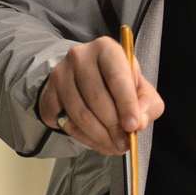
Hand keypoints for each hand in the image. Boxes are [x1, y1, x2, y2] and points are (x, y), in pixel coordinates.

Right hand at [38, 36, 164, 155]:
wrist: (88, 78)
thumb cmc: (120, 83)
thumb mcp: (141, 88)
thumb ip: (147, 103)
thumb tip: (139, 122)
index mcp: (107, 49)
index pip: (117, 78)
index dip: (126, 104)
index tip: (133, 126)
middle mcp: (80, 56)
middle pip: (96, 98)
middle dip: (113, 127)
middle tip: (124, 144)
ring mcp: (60, 74)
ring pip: (80, 114)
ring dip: (99, 136)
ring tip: (113, 146)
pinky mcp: (48, 92)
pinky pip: (64, 122)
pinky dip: (82, 137)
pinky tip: (95, 139)